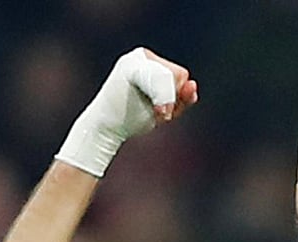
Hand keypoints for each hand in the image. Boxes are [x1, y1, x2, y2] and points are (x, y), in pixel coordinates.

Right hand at [55, 47, 198, 176]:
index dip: (176, 99)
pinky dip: (162, 99)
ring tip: (145, 107)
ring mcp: (136, 59)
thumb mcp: (166, 109)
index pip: (181, 77)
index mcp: (151, 63)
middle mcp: (143, 57)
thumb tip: (193, 85)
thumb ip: (183, 98)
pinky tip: (150, 108)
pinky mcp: (131, 67)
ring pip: (174, 78)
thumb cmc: (133, 118)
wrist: (105, 128)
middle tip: (151, 109)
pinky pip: (162, 81)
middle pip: (180, 75)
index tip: (158, 110)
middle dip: (172, 98)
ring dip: (166, 100)